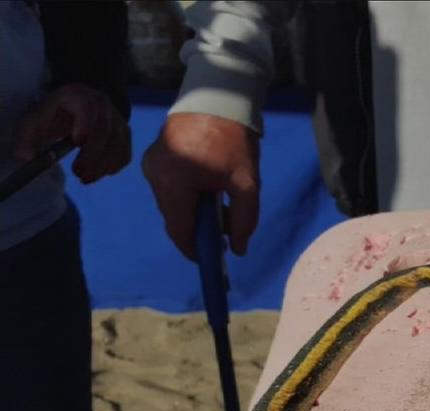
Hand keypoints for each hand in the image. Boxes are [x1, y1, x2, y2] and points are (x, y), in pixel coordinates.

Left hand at [15, 83, 130, 184]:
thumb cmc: (53, 116)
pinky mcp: (125, 134)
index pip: (88, 106)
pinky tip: (98, 173)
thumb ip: (28, 138)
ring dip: (103, 165)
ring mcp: (117, 119)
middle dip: (92, 155)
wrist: (74, 110)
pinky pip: (125, 153)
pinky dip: (113, 166)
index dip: (86, 124)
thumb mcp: (35, 122)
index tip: (77, 142)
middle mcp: (103, 104)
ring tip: (85, 178)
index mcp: (78, 95)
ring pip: (118, 144)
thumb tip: (26, 157)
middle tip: (78, 173)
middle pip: (105, 129)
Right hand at [142, 112, 259, 259]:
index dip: (194, 249)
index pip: (179, 229)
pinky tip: (205, 192)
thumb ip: (244, 219)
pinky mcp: (152, 159)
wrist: (216, 99)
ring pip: (170, 205)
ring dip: (191, 213)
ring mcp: (150, 166)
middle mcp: (155, 175)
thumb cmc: (234, 141)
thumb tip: (238, 250)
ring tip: (218, 209)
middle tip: (222, 236)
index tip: (211, 259)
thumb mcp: (246, 183)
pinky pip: (167, 189)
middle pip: (174, 218)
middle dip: (196, 231)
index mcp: (174, 181)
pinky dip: (185, 197)